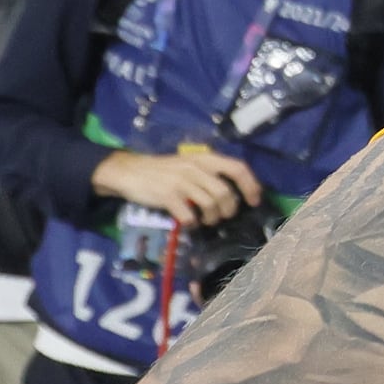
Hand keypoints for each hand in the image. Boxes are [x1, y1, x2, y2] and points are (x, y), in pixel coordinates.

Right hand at [94, 145, 258, 227]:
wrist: (129, 171)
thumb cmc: (162, 170)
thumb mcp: (189, 165)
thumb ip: (208, 174)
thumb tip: (233, 193)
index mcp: (204, 158)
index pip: (237, 168)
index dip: (251, 186)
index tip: (254, 201)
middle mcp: (195, 168)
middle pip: (226, 192)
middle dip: (229, 210)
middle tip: (223, 216)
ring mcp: (181, 181)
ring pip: (211, 205)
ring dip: (212, 218)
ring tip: (206, 221)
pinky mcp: (168, 196)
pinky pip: (189, 216)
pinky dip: (192, 224)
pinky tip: (189, 223)